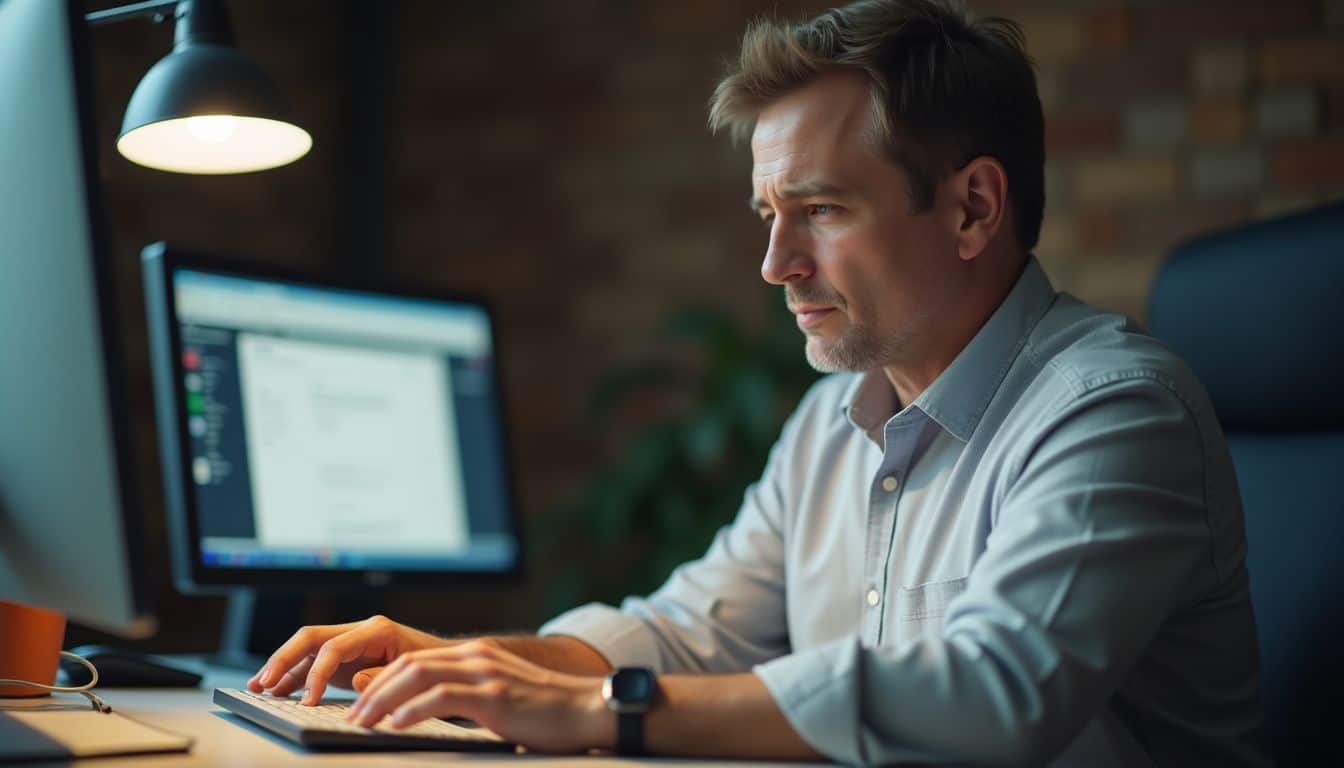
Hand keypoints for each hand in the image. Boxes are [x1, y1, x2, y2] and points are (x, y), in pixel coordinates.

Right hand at [246, 615, 451, 703]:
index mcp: (376, 630)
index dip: (316, 673)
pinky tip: (276, 690)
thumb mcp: (414, 672)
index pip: (334, 646)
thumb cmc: (435, 667)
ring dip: (282, 667)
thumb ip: (382, 676)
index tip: (306, 700)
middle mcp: (360, 631)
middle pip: (311, 638)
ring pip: (307, 649)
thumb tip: (356, 680)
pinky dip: (295, 676)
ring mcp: (352, 642)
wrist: (450, 663)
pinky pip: (315, 663)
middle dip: (283, 660)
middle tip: (262, 684)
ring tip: (257, 687)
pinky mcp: (348, 657)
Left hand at [346, 639, 613, 753]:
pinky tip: (396, 724)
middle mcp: (476, 657)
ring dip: (383, 699)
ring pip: (418, 676)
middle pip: (408, 664)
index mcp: (475, 655)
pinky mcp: (494, 696)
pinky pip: (442, 697)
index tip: (360, 706)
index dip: (381, 681)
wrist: (586, 709)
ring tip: (362, 721)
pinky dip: (412, 710)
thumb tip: (419, 712)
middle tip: (352, 715)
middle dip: (374, 690)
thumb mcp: (497, 697)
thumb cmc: (544, 711)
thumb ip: (462, 696)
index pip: (414, 660)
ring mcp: (485, 674)